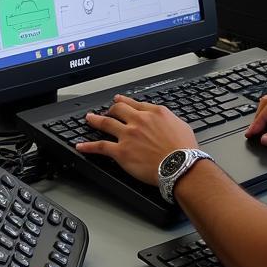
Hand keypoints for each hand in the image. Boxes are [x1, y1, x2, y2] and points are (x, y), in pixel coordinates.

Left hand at [77, 96, 197, 184]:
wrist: (180, 165)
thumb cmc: (184, 150)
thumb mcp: (181, 125)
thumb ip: (168, 120)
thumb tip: (165, 121)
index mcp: (155, 113)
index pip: (135, 103)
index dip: (124, 101)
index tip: (119, 100)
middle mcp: (139, 121)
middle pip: (118, 109)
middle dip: (110, 109)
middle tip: (106, 110)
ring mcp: (128, 135)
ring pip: (106, 123)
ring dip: (95, 120)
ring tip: (89, 119)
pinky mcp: (121, 152)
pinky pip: (100, 147)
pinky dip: (88, 146)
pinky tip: (81, 146)